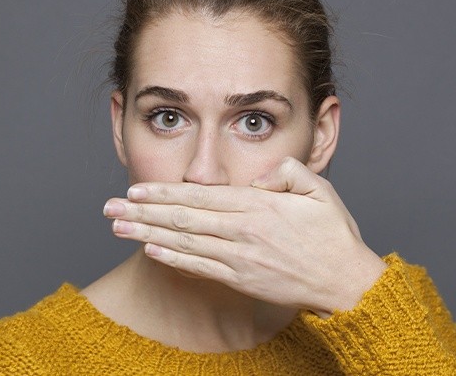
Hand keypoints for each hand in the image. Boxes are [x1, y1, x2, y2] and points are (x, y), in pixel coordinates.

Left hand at [103, 157, 386, 315]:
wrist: (345, 282)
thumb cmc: (333, 235)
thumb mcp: (320, 190)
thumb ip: (287, 172)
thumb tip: (258, 177)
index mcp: (259, 206)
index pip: (201, 195)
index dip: (165, 192)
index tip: (136, 189)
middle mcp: (243, 232)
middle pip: (183, 219)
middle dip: (143, 212)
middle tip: (110, 208)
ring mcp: (239, 258)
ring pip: (184, 243)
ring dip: (147, 234)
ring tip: (119, 228)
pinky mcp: (240, 279)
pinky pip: (199, 268)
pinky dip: (173, 259)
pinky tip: (150, 251)